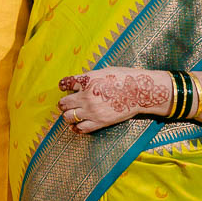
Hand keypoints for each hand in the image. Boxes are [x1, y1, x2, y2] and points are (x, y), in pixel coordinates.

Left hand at [57, 68, 172, 133]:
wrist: (139, 91)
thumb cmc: (123, 78)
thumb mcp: (102, 72)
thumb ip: (88, 78)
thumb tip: (78, 83)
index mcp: (87, 80)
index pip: (66, 83)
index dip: (63, 85)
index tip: (63, 87)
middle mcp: (86, 96)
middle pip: (63, 103)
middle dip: (63, 103)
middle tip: (65, 103)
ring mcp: (92, 110)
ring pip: (68, 117)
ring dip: (67, 115)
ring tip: (70, 114)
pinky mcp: (99, 121)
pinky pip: (81, 128)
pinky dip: (75, 128)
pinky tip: (75, 126)